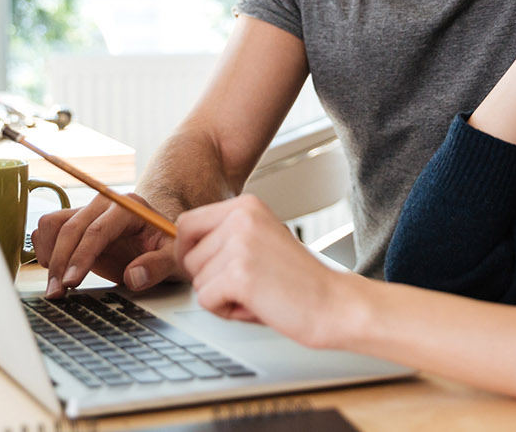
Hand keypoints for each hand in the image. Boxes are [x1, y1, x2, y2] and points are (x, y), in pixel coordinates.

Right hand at [32, 194, 181, 298]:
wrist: (159, 236)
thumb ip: (158, 266)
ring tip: (55, 284)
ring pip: (52, 224)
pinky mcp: (75, 221)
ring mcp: (87, 210)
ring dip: (48, 254)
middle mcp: (103, 204)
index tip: (71, 282)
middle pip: (70, 228)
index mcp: (127, 208)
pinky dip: (45, 248)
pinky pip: (49, 228)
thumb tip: (133, 277)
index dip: (81, 257)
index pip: (97, 230)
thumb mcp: (174, 256)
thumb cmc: (166, 245)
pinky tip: (56, 270)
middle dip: (60, 262)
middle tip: (57, 293)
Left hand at [176, 195, 351, 349]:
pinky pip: (206, 300)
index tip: (207, 268)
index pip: (187, 223)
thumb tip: (181, 249)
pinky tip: (256, 305)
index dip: (189, 252)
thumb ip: (225, 237)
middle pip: (187, 255)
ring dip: (221, 296)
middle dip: (208, 278)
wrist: (333, 303)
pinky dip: (227, 311)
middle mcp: (241, 217)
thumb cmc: (298, 281)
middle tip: (246, 285)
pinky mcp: (239, 273)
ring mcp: (239, 243)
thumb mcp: (259, 241)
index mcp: (246, 205)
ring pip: (196, 281)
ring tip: (256, 294)